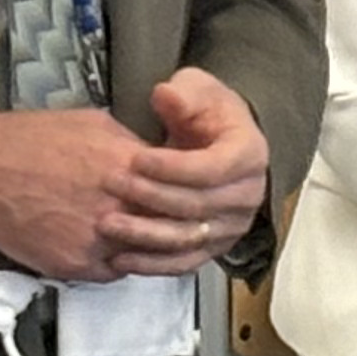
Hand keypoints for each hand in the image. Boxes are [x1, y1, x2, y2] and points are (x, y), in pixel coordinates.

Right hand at [0, 71, 265, 285]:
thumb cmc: (28, 143)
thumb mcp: (94, 126)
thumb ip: (131, 148)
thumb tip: (157, 161)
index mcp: (127, 167)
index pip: (183, 192)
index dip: (194, 198)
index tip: (200, 199)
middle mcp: (117, 207)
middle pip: (171, 228)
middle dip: (182, 228)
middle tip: (191, 228)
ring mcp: (96, 240)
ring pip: (147, 256)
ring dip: (154, 251)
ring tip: (158, 242)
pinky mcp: (74, 264)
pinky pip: (114, 272)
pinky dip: (119, 264)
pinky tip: (117, 251)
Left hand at [111, 71, 270, 276]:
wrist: (221, 143)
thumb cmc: (207, 115)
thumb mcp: (199, 90)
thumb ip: (183, 94)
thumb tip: (166, 96)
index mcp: (249, 155)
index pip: (211, 168)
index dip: (172, 167)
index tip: (136, 158)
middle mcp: (248, 196)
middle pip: (197, 205)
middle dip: (151, 197)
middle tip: (113, 185)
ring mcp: (232, 226)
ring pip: (187, 238)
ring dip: (145, 234)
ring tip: (106, 224)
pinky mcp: (214, 247)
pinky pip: (183, 263)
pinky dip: (151, 264)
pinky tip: (119, 259)